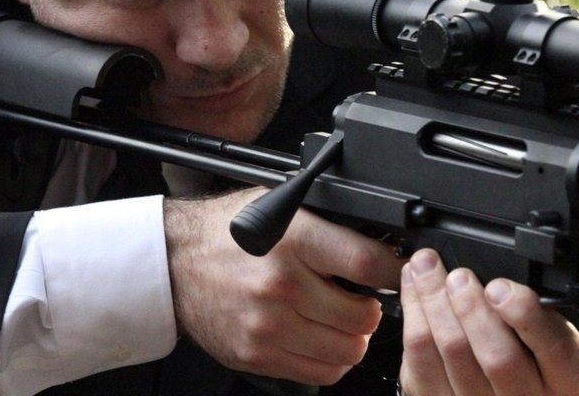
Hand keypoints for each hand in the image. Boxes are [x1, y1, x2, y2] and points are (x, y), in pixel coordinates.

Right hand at [164, 187, 401, 384]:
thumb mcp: (279, 207)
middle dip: (373, 308)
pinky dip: (331, 359)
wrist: (175, 261)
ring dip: (354, 337)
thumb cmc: (225, 231)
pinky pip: (320, 372)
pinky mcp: (258, 354)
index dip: (395, 271)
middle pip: (362, 317)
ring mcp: (269, 326)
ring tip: (342, 319)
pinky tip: (321, 338)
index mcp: (292, 240)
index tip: (403, 272)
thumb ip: (326, 225)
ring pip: (347, 350)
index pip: (366, 264)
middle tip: (363, 297)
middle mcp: (282, 285)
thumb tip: (377, 239)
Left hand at [399, 249, 578, 395]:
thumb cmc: (530, 365)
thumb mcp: (550, 341)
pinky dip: (413, 316)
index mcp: (564, 381)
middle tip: (458, 275)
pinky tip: (413, 290)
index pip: (556, 350)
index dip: (526, 314)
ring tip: (425, 268)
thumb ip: (535, 315)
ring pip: (451, 354)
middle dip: (472, 308)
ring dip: (433, 303)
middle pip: (498, 358)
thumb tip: (499, 273)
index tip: (500, 287)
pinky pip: (419, 362)